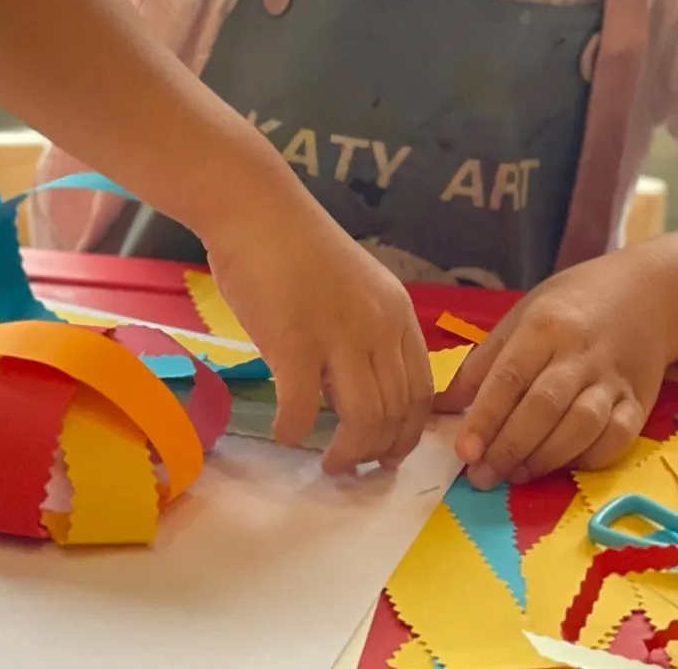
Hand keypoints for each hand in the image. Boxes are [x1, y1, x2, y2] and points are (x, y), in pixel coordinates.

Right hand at [201, 184, 432, 475]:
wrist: (256, 210)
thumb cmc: (297, 248)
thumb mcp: (357, 289)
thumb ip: (368, 333)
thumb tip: (362, 391)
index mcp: (398, 314)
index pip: (422, 390)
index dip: (409, 432)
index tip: (390, 454)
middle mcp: (379, 326)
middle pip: (396, 411)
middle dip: (380, 451)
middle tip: (355, 468)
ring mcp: (339, 333)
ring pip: (363, 418)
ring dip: (348, 452)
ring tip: (329, 462)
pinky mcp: (294, 340)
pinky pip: (303, 406)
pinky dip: (296, 430)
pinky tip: (286, 434)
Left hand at [433, 252, 671, 489]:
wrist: (648, 292)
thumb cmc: (572, 304)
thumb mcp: (521, 317)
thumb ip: (483, 364)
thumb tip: (441, 407)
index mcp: (544, 327)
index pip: (510, 377)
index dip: (485, 418)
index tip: (464, 452)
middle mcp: (580, 354)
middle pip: (543, 407)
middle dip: (509, 447)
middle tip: (482, 476)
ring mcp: (614, 379)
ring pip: (581, 426)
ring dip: (545, 458)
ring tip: (516, 474)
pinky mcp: (641, 401)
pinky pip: (617, 438)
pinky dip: (589, 458)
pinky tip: (562, 465)